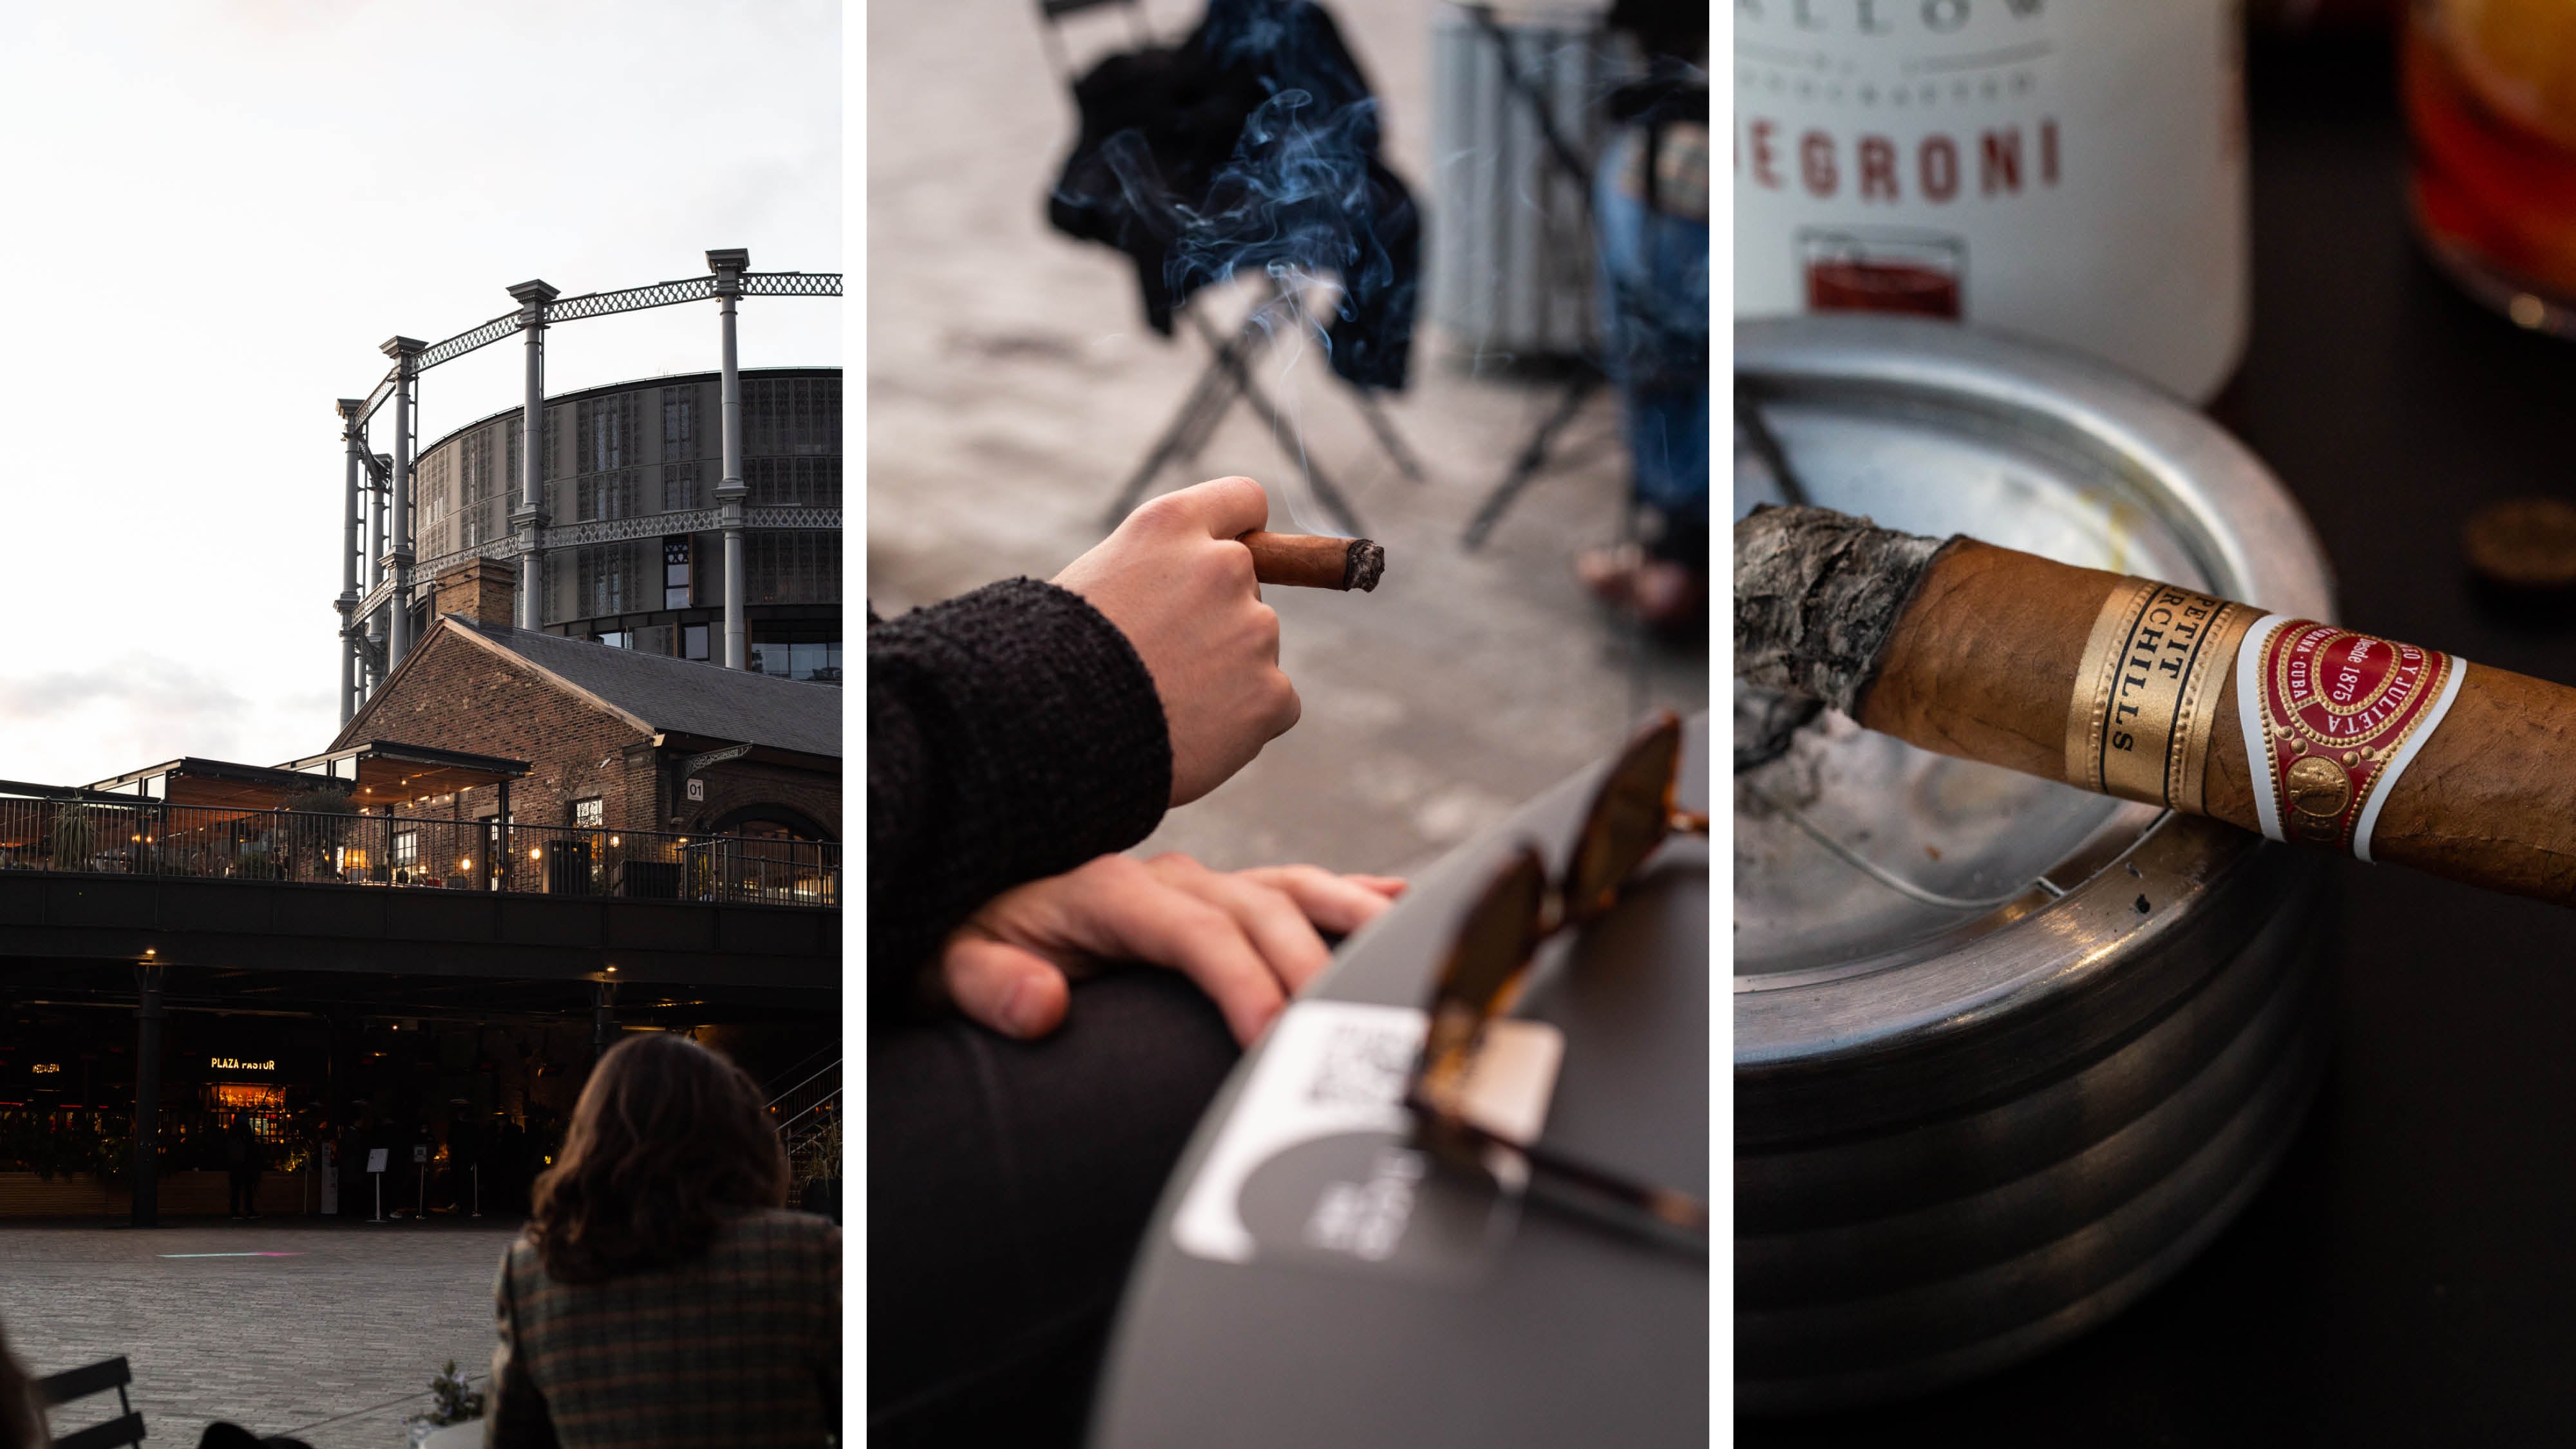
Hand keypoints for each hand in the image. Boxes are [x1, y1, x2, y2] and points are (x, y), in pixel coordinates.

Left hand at [940, 853, 1407, 1045]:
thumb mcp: (950, 971)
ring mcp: (1195, 885)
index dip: (1239, 978)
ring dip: (1346, 915)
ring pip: (1287, 889)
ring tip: (1399, 946)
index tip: (1270, 1037)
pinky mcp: (1214, 901)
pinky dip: (1344, 894)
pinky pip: (1291, 888)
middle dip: (1307, 966)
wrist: (970, 920)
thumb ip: (990, 987)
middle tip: (1343, 1030)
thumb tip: (1044, 1005)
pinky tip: (1394, 901)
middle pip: (1256, 910)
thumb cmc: (965, 948)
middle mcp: (1164, 879)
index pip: (1195, 931)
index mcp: (1107, 892)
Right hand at [1054, 476, 1301, 805]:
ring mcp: (1254, 629)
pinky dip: (1243, 723)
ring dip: (1226, 673)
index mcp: (1171, 526)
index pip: (1242, 500)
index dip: (1237, 529)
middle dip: (1217, 618)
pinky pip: (1275, 704)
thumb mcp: (1097, 580)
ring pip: (1257, 649)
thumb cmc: (1056, 659)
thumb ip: (1158, 569)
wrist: (1052, 733)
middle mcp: (1223, 565)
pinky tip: (1193, 733)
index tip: (1228, 553)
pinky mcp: (1271, 692)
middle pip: (1247, 586)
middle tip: (1162, 660)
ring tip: (1166, 702)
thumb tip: (1195, 592)